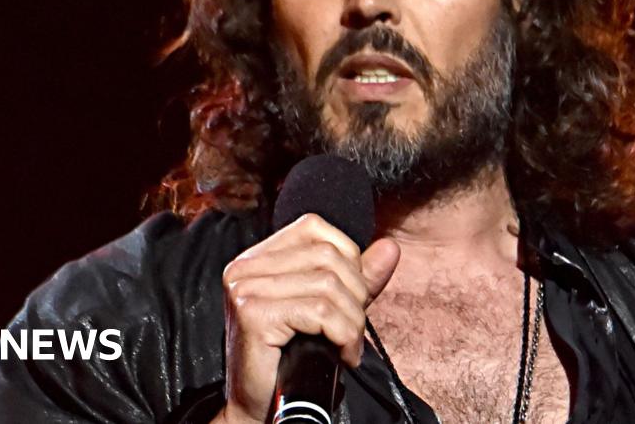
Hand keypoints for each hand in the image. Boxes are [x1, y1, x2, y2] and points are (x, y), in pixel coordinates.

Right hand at [209, 213, 399, 423]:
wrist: (261, 408)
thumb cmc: (292, 359)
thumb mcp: (331, 310)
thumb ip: (358, 277)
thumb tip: (390, 248)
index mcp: (257, 257)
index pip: (315, 229)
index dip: (347, 260)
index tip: (351, 299)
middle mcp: (245, 266)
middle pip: (327, 257)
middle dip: (355, 295)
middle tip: (352, 330)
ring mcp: (245, 288)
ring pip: (327, 285)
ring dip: (352, 321)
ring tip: (348, 346)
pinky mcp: (252, 314)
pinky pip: (319, 312)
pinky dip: (343, 334)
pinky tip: (342, 355)